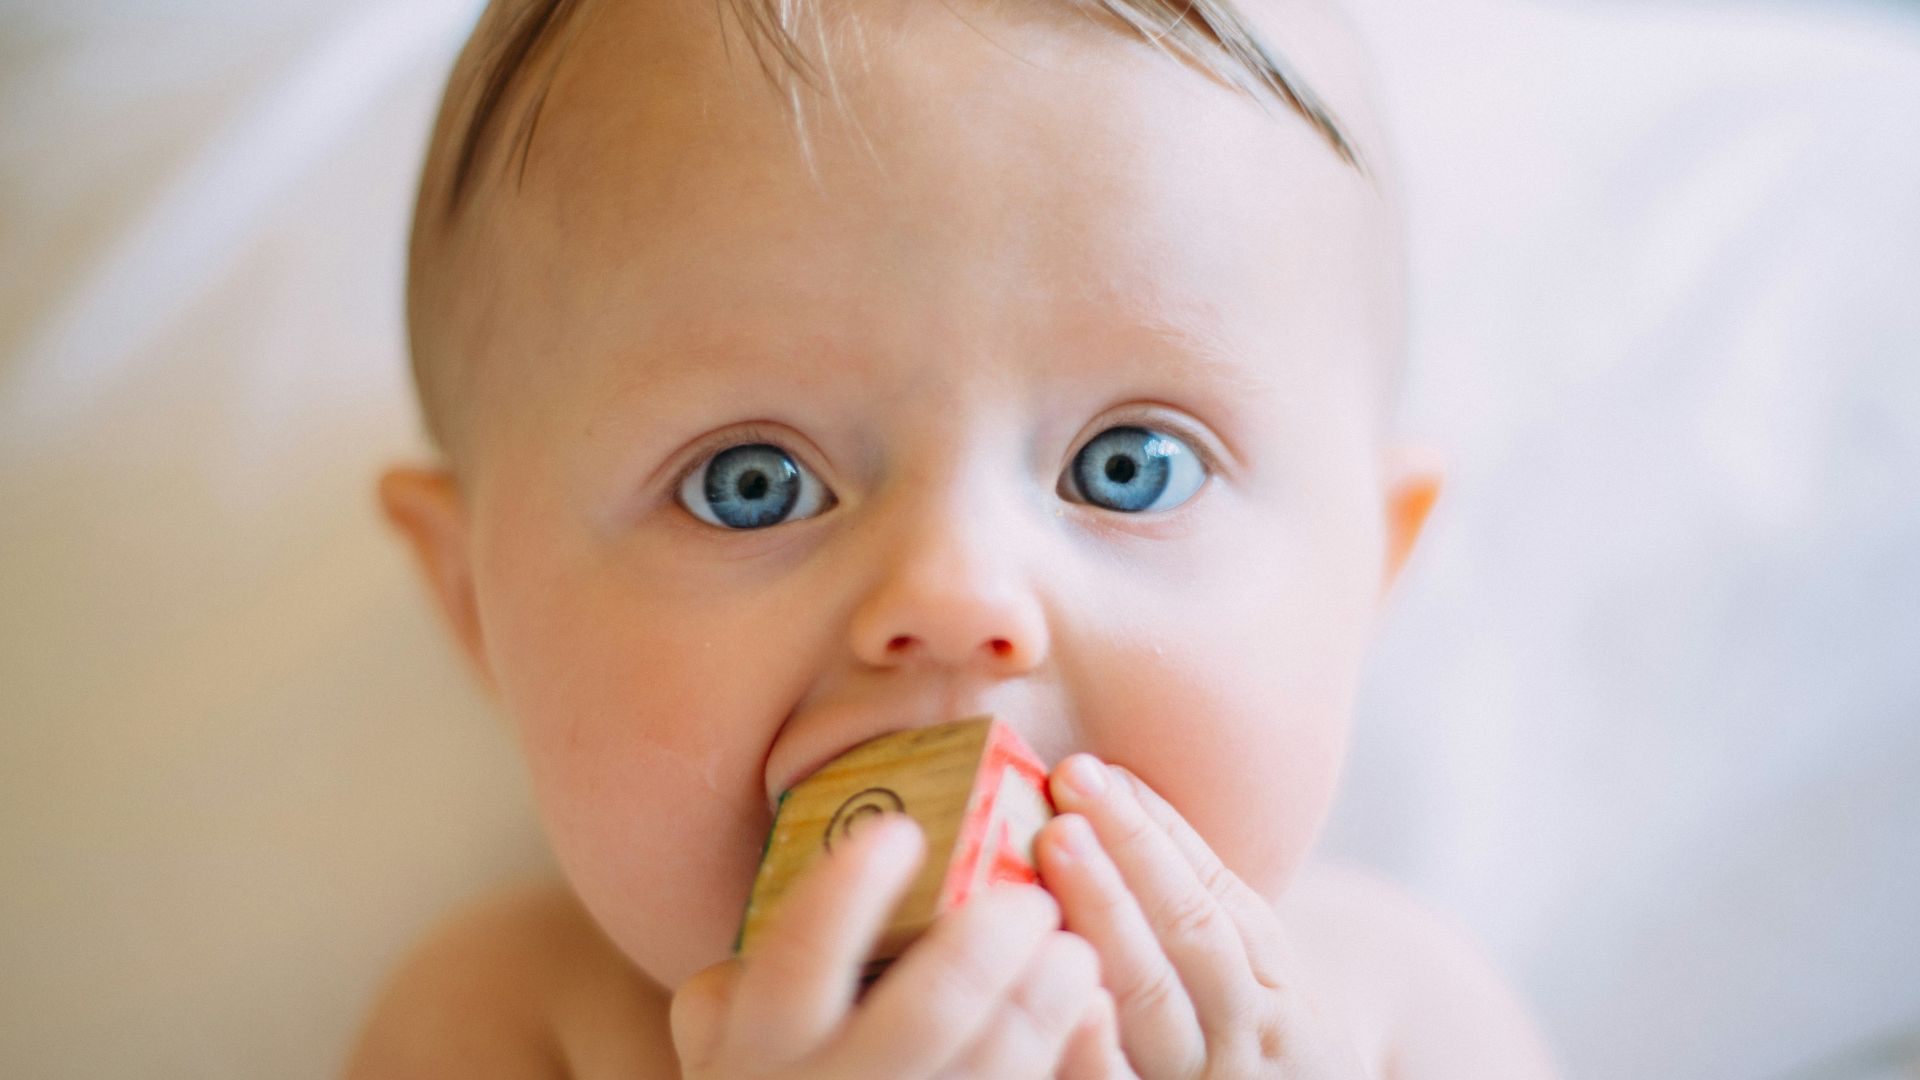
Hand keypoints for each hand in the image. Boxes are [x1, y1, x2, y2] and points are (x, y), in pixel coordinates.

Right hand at [670, 814, 1133, 1078]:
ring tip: (1072, 948)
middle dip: (988, 942)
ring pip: (996, 1067)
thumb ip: (741, 975)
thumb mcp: (725, 1043)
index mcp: (762, 1047)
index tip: (899, 831)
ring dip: (1045, 1000)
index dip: (852, 890)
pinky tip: (1083, 1014)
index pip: (802, 955)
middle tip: (1028, 897)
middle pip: (927, 1015)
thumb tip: (795, 889)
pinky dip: (1065, 1055)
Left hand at [1037, 756, 1367, 1078]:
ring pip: (1159, 1004)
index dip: (1152, 833)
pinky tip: (1067, 999)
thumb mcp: (1255, 967)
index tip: (1092, 771)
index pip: (1213, 898)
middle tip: (1068, 796)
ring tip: (1055, 851)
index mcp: (1274, 988)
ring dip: (1107, 922)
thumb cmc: (1249, 1039)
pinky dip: (1095, 1048)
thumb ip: (1195, 886)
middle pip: (1189, 943)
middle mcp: (1247, 1040)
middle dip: (1128, 863)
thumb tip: (1108, 778)